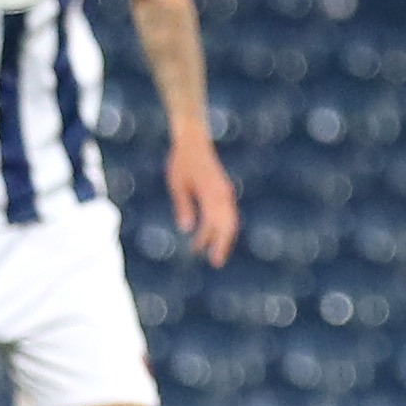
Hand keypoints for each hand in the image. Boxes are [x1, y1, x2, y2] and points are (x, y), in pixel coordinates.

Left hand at [165, 127, 237, 266]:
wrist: (193, 141)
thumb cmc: (182, 162)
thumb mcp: (177, 185)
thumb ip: (183, 207)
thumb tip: (186, 230)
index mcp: (213, 195)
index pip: (218, 225)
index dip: (215, 244)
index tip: (211, 260)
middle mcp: (224, 195)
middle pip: (229, 226)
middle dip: (222, 245)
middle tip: (215, 263)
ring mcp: (225, 193)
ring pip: (229, 221)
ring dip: (220, 237)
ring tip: (209, 251)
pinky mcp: (222, 191)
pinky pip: (225, 213)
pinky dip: (219, 226)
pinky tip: (208, 234)